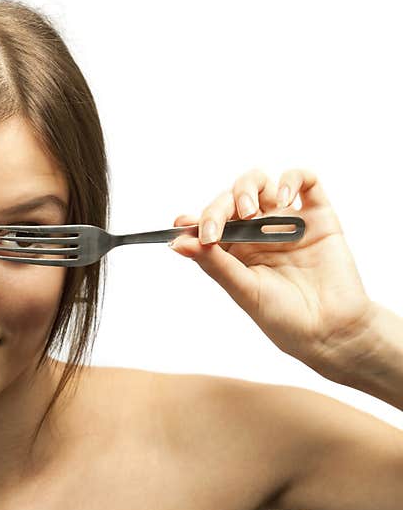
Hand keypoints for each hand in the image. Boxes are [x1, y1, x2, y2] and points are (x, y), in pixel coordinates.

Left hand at [168, 168, 374, 371]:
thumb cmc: (284, 316)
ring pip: (261, 183)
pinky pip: (305, 181)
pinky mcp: (318, 216)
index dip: (194, 220)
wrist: (330, 329)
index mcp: (234, 250)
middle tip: (215, 231)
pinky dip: (291, 180)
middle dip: (217, 209)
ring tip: (249, 213)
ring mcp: (286, 221)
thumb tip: (178, 243)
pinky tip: (283, 199)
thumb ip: (213, 263)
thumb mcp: (242, 290)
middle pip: (230, 200)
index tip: (180, 225)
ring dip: (247, 188)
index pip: (208, 223)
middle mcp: (257, 232)